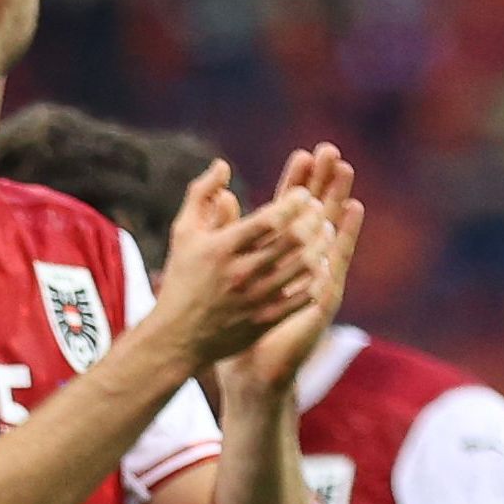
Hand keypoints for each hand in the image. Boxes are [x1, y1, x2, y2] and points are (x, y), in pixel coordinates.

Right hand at [154, 165, 333, 371]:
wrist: (178, 338)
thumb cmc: (182, 280)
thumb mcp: (183, 233)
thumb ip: (201, 194)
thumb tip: (223, 165)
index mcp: (222, 248)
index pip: (269, 219)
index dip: (294, 202)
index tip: (303, 194)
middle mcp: (241, 273)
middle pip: (293, 240)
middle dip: (313, 219)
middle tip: (320, 209)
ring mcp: (256, 299)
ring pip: (304, 267)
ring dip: (321, 245)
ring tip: (326, 231)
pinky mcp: (266, 320)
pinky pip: (304, 296)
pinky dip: (318, 277)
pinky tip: (321, 263)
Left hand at [228, 143, 363, 393]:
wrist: (251, 371)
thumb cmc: (235, 327)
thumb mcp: (226, 274)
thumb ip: (227, 235)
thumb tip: (224, 196)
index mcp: (278, 257)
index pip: (291, 212)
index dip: (297, 183)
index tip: (303, 154)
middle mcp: (302, 264)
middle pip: (316, 213)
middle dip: (323, 182)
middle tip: (331, 151)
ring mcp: (315, 279)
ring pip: (330, 231)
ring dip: (339, 201)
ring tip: (346, 172)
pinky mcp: (322, 296)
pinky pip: (335, 259)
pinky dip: (344, 237)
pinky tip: (351, 215)